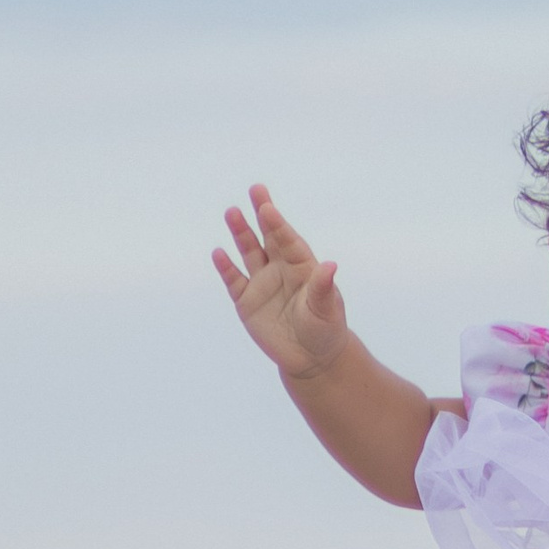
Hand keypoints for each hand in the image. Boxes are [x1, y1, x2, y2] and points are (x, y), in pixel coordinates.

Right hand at [214, 184, 352, 382]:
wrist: (311, 358)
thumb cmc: (325, 329)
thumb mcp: (326, 309)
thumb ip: (323, 288)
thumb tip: (329, 265)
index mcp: (302, 265)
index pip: (288, 240)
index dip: (278, 224)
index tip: (268, 207)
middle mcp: (280, 268)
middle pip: (268, 236)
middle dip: (261, 213)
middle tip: (256, 189)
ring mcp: (262, 283)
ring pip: (249, 252)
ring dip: (240, 233)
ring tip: (232, 212)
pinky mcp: (247, 301)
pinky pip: (234, 281)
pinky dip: (226, 268)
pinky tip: (219, 253)